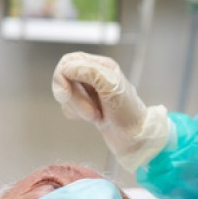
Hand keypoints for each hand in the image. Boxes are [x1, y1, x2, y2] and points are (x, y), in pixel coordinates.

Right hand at [52, 52, 170, 171]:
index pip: (69, 61)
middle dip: (74, 98)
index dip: (63, 76)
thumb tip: (66, 68)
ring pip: (66, 94)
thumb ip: (90, 72)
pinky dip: (77, 114)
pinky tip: (93, 119)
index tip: (65, 94)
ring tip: (96, 115)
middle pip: (64, 78)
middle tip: (90, 112)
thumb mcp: (112, 87)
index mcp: (102, 66)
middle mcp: (95, 76)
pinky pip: (68, 106)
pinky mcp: (86, 105)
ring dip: (78, 108)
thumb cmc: (128, 113)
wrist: (134, 137)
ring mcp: (89, 91)